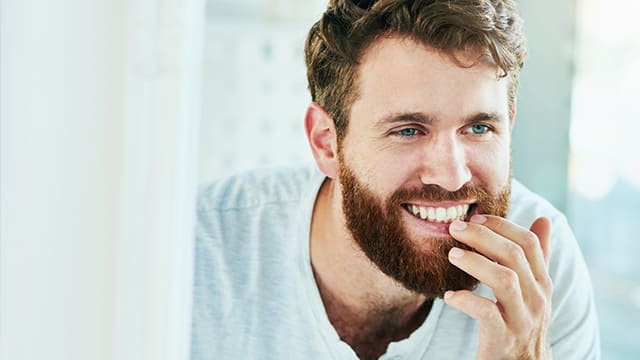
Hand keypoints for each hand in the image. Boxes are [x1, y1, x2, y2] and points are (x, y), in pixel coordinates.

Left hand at [445, 215, 552, 359]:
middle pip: (514, 256)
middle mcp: (537, 298)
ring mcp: (522, 319)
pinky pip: (487, 314)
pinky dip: (466, 301)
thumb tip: (544, 219)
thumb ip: (536, 257)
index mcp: (542, 282)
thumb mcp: (533, 289)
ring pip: (505, 280)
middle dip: (483, 237)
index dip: (501, 225)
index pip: (528, 243)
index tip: (475, 218)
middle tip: (455, 228)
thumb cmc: (521, 321)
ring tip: (452, 254)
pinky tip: (450, 296)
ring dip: (476, 263)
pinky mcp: (504, 338)